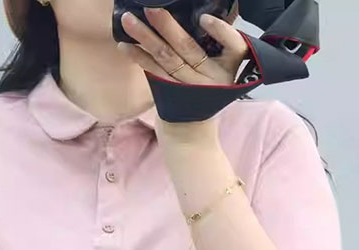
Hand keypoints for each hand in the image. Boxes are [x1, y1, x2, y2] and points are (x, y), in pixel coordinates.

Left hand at [118, 7, 249, 86]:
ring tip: (128, 20)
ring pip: (166, 58)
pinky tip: (124, 45)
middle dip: (167, 26)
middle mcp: (210, 78)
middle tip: (150, 8)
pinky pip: (153, 72)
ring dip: (145, 37)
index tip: (204, 18)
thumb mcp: (221, 65)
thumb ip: (217, 40)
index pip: (233, 45)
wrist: (192, 128)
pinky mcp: (170, 94)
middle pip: (188, 48)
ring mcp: (188, 88)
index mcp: (229, 66)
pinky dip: (139, 57)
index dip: (221, 31)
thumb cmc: (207, 86)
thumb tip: (203, 9)